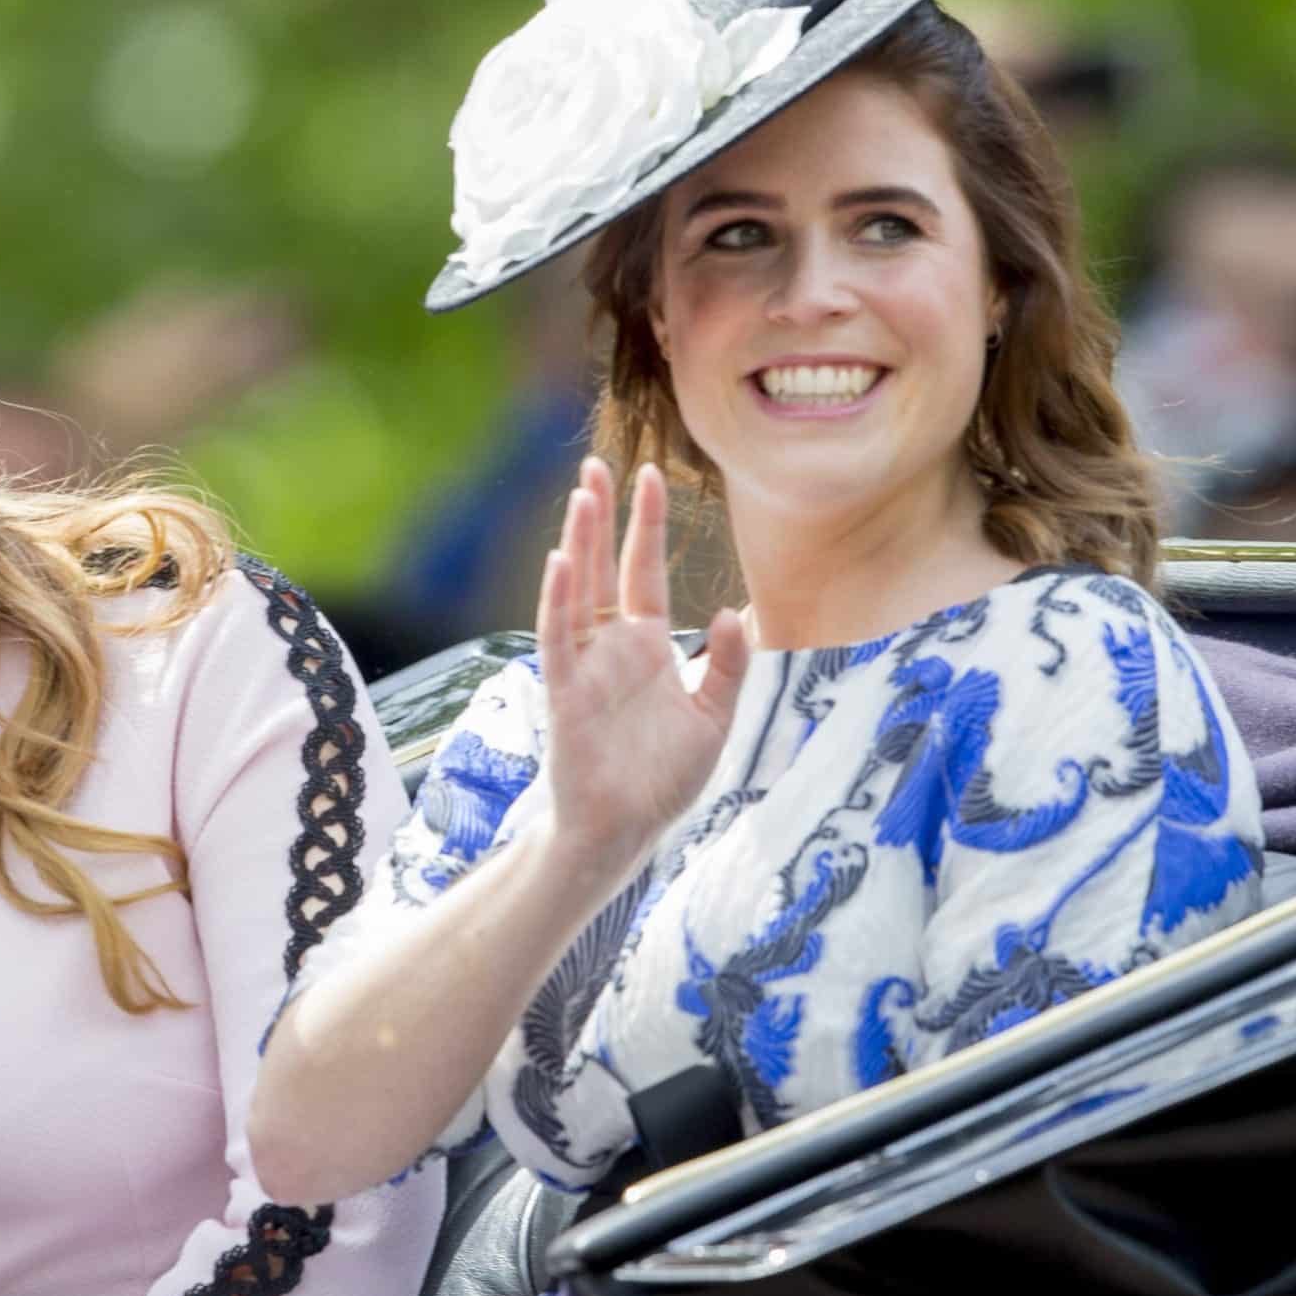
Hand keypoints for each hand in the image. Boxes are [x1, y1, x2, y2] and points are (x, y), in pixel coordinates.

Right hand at [534, 458, 748, 889]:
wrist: (625, 832)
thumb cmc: (663, 779)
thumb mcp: (714, 717)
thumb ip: (727, 665)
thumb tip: (737, 611)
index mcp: (648, 646)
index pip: (645, 570)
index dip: (647, 524)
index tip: (651, 473)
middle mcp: (612, 647)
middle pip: (603, 566)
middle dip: (602, 516)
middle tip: (596, 463)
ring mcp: (585, 667)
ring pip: (577, 592)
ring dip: (579, 543)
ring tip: (582, 495)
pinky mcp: (566, 694)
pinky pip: (558, 639)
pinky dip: (557, 601)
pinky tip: (561, 562)